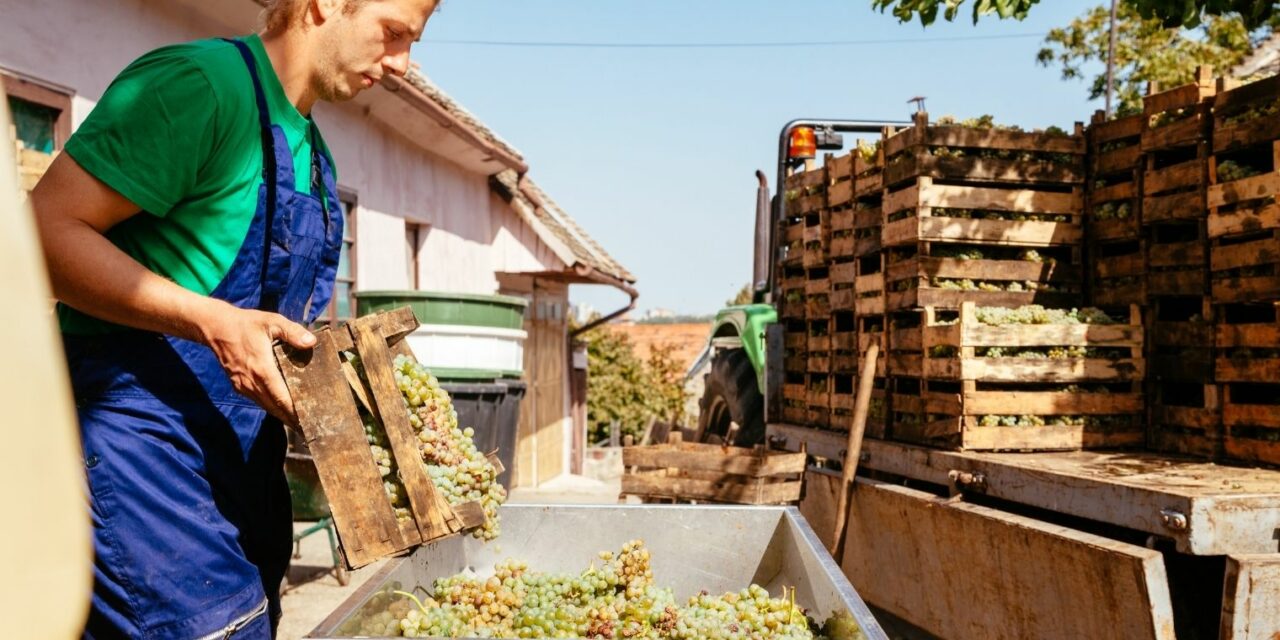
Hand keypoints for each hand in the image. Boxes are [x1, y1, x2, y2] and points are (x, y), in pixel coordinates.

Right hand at [196, 302, 315, 424]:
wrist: (217, 327)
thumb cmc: (247, 324)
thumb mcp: (272, 322)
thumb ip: (293, 332)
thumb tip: (311, 342)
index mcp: (262, 369)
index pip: (282, 398)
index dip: (295, 412)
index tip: (309, 420)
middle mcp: (252, 382)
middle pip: (275, 407)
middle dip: (292, 419)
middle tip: (310, 427)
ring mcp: (243, 385)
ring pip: (266, 406)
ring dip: (282, 416)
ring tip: (300, 423)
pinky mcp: (239, 386)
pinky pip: (258, 401)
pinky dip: (271, 407)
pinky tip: (282, 410)